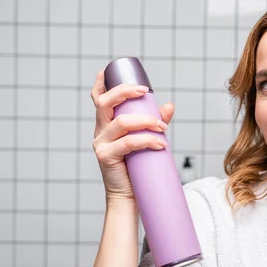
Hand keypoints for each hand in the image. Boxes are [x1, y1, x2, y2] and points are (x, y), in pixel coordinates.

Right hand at [90, 68, 174, 202]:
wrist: (129, 196)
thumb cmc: (137, 167)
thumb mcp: (147, 139)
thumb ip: (155, 121)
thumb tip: (169, 105)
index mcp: (106, 123)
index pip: (98, 98)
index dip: (100, 82)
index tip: (108, 70)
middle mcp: (100, 130)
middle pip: (105, 102)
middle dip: (125, 91)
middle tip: (146, 91)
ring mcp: (101, 143)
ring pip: (121, 122)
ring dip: (146, 121)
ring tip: (163, 127)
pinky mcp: (106, 156)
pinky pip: (128, 143)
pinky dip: (147, 140)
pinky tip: (160, 144)